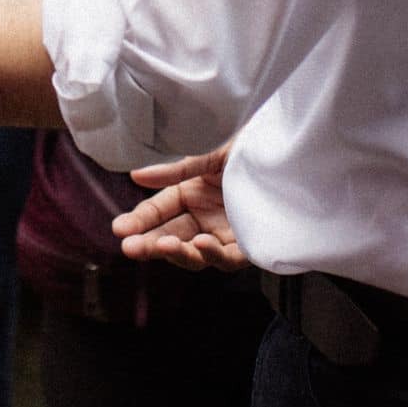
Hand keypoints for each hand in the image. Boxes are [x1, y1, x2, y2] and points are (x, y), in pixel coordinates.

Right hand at [112, 144, 245, 272]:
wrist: (287, 154)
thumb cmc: (248, 149)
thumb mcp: (208, 156)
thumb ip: (173, 172)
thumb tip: (135, 176)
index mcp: (190, 194)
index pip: (158, 212)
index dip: (139, 221)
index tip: (120, 229)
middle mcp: (204, 217)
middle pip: (171, 237)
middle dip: (150, 244)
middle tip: (131, 248)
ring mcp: (224, 233)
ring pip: (195, 253)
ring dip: (177, 252)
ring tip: (161, 245)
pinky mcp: (248, 245)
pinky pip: (228, 257)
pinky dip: (212, 253)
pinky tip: (199, 244)